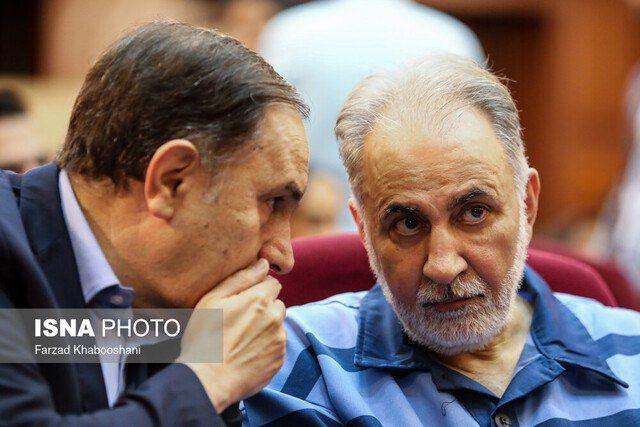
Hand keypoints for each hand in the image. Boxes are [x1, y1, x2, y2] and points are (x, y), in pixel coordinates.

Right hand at [177, 259, 285, 412]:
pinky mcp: (279, 359)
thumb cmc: (205, 337)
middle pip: (277, 303)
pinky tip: (247, 352)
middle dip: (264, 307)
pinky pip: (277, 345)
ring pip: (277, 325)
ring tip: (242, 338)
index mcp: (260, 299)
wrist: (208, 379)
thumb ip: (241, 278)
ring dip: (266, 327)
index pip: (272, 283)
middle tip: (240, 320)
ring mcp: (279, 339)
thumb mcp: (213, 299)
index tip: (244, 300)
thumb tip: (264, 263)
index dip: (258, 289)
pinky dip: (266, 346)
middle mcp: (275, 317)